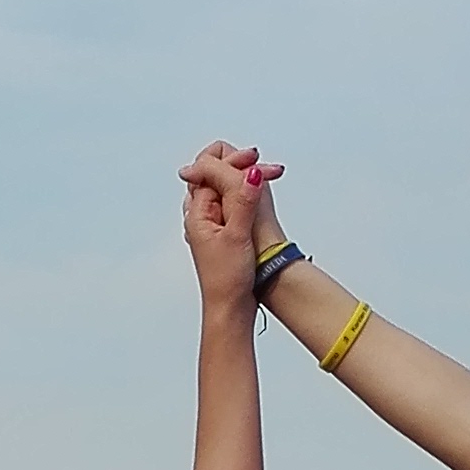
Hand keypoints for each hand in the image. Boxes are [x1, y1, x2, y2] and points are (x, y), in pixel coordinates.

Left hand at [178, 142, 277, 315]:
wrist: (230, 309)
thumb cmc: (227, 279)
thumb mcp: (237, 236)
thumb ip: (243, 202)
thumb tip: (250, 173)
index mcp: (197, 214)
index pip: (210, 173)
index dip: (234, 162)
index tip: (258, 160)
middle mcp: (202, 216)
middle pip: (218, 178)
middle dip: (243, 168)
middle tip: (272, 169)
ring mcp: (214, 225)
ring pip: (227, 191)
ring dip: (247, 181)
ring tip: (270, 175)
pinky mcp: (226, 234)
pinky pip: (234, 204)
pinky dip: (248, 195)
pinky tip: (261, 195)